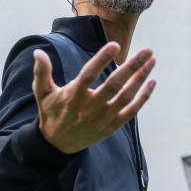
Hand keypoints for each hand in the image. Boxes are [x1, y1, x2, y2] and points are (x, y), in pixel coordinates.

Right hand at [32, 42, 155, 153]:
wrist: (58, 144)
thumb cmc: (51, 112)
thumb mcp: (42, 92)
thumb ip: (42, 72)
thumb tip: (38, 52)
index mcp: (72, 96)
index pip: (89, 75)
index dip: (102, 59)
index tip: (115, 45)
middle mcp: (89, 108)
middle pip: (114, 85)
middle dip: (132, 66)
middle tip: (147, 50)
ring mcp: (102, 119)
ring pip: (126, 97)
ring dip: (141, 78)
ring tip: (152, 61)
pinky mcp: (112, 127)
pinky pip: (131, 111)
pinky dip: (143, 97)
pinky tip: (152, 82)